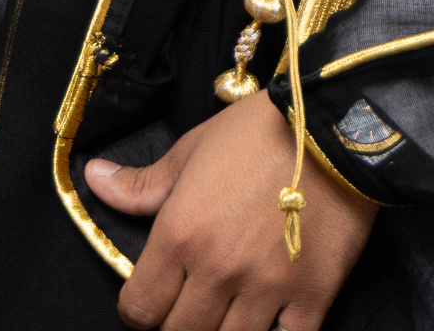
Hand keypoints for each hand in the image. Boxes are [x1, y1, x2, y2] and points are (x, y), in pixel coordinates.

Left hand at [85, 91, 376, 329]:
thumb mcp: (194, 149)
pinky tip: (273, 322)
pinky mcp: (313, 295)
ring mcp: (267, 288)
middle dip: (181, 324)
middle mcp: (218, 269)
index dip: (141, 310)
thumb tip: (94, 179)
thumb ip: (143, 183)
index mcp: (181, 234)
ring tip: (232, 310)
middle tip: (195, 304)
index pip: (139, 309)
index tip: (154, 299)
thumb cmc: (261, 131)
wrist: (339, 123)